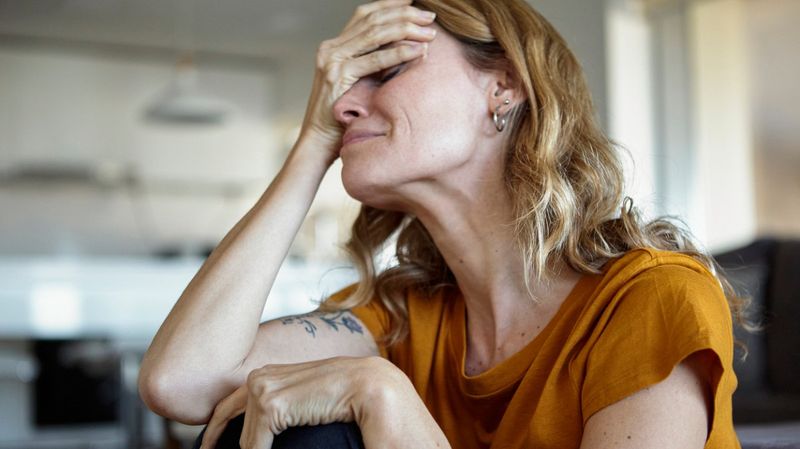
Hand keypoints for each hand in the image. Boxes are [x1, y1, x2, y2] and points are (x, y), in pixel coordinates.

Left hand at [198, 356, 379, 448]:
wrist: (366, 386)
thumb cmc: (340, 395)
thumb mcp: (300, 400)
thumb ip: (280, 408)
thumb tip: (258, 434)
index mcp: (265, 375)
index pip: (228, 405)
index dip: (216, 429)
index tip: (209, 446)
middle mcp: (258, 377)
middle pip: (226, 419)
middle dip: (218, 439)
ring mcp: (262, 389)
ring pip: (245, 439)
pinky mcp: (270, 406)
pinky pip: (254, 446)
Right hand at [298, 0, 436, 159]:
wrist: (318, 141)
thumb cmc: (341, 118)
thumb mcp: (358, 84)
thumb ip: (372, 66)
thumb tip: (405, 50)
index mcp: (334, 46)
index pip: (364, 15)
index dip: (390, 5)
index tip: (413, 2)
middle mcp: (330, 48)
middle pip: (372, 19)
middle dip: (404, 14)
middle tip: (429, 16)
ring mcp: (332, 61)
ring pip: (374, 34)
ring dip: (405, 30)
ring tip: (428, 32)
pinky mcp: (337, 76)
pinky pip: (374, 60)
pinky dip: (398, 53)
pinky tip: (418, 51)